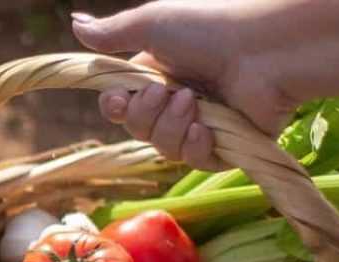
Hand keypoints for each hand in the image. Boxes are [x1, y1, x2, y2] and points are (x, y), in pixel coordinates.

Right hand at [71, 2, 299, 170]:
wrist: (265, 50)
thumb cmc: (210, 29)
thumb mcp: (153, 24)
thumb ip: (112, 33)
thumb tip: (73, 23)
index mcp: (158, 74)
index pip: (121, 105)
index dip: (115, 108)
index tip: (117, 101)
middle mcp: (178, 101)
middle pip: (138, 130)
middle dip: (145, 116)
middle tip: (166, 94)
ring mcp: (203, 125)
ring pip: (164, 148)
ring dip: (171, 128)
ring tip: (194, 103)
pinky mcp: (228, 146)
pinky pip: (196, 162)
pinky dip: (196, 148)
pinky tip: (206, 131)